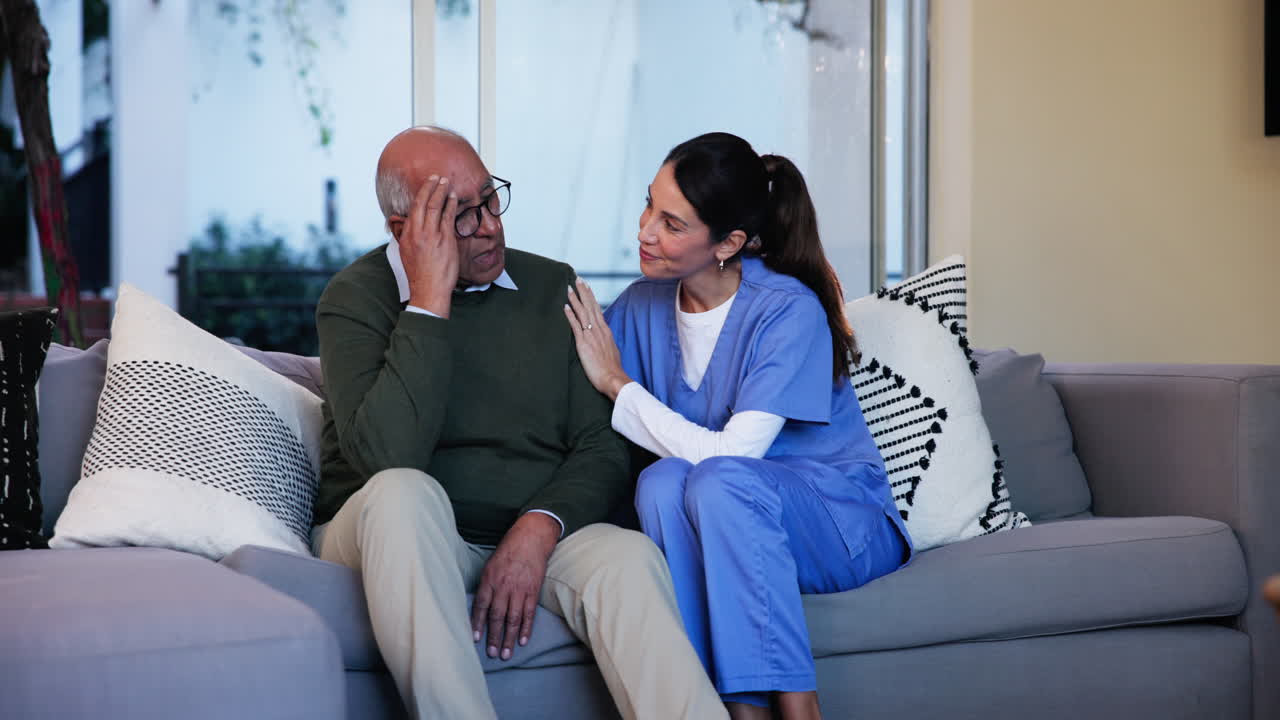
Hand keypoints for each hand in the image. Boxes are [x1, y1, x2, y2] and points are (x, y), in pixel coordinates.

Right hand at [398, 175, 459, 316]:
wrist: (428, 289)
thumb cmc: (419, 273)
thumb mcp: (406, 252)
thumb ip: (407, 235)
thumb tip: (407, 223)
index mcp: (407, 235)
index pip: (414, 208)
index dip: (421, 193)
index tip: (427, 184)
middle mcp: (418, 233)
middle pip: (424, 203)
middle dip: (431, 187)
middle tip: (437, 177)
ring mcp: (432, 236)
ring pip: (436, 207)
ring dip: (442, 192)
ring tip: (446, 183)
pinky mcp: (445, 241)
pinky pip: (448, 217)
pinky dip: (451, 205)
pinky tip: (454, 198)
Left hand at [470, 512, 559, 660]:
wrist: (530, 539)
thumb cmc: (507, 553)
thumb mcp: (490, 566)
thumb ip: (485, 586)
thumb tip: (480, 607)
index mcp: (489, 580)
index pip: (481, 606)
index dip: (477, 623)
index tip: (474, 639)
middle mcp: (503, 586)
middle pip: (497, 616)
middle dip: (494, 637)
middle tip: (492, 654)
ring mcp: (519, 590)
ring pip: (513, 618)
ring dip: (509, 638)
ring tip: (506, 653)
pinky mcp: (533, 591)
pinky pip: (529, 613)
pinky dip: (526, 628)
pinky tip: (522, 640)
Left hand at [564, 278, 630, 400]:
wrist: (613, 378)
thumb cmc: (613, 369)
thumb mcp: (612, 351)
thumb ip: (606, 342)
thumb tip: (603, 339)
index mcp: (606, 331)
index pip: (597, 309)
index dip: (591, 297)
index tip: (587, 287)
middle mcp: (599, 330)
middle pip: (590, 306)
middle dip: (583, 292)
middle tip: (578, 279)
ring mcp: (591, 335)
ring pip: (582, 313)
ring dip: (575, 299)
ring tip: (569, 288)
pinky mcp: (583, 343)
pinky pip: (576, 326)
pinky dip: (570, 315)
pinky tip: (565, 306)